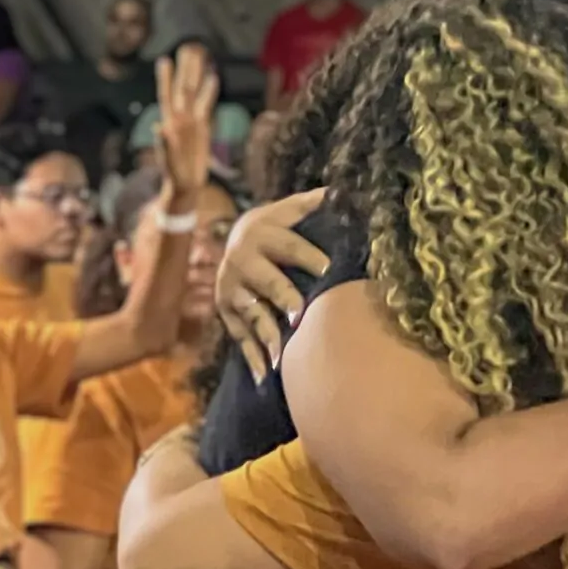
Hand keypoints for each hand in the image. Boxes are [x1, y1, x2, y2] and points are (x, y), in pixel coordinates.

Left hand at [153, 46, 222, 204]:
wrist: (185, 185)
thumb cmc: (173, 173)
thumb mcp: (167, 161)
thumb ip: (164, 144)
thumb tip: (161, 128)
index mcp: (169, 123)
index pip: (166, 96)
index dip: (165, 79)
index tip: (164, 60)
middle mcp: (180, 117)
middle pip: (184, 87)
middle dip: (186, 67)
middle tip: (188, 46)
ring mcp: (192, 120)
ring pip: (195, 91)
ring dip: (197, 73)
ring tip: (200, 53)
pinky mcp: (203, 126)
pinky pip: (207, 104)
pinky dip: (210, 91)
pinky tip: (213, 76)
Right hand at [215, 187, 330, 375]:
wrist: (234, 241)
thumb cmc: (277, 229)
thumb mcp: (289, 212)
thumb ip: (311, 204)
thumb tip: (340, 191)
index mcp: (262, 232)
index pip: (289, 246)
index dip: (309, 256)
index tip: (328, 268)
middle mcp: (242, 260)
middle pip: (267, 281)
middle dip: (283, 296)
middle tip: (300, 314)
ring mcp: (232, 289)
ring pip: (252, 314)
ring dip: (267, 334)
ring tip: (282, 357)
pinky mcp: (227, 313)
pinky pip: (241, 337)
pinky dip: (253, 358)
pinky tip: (266, 377)